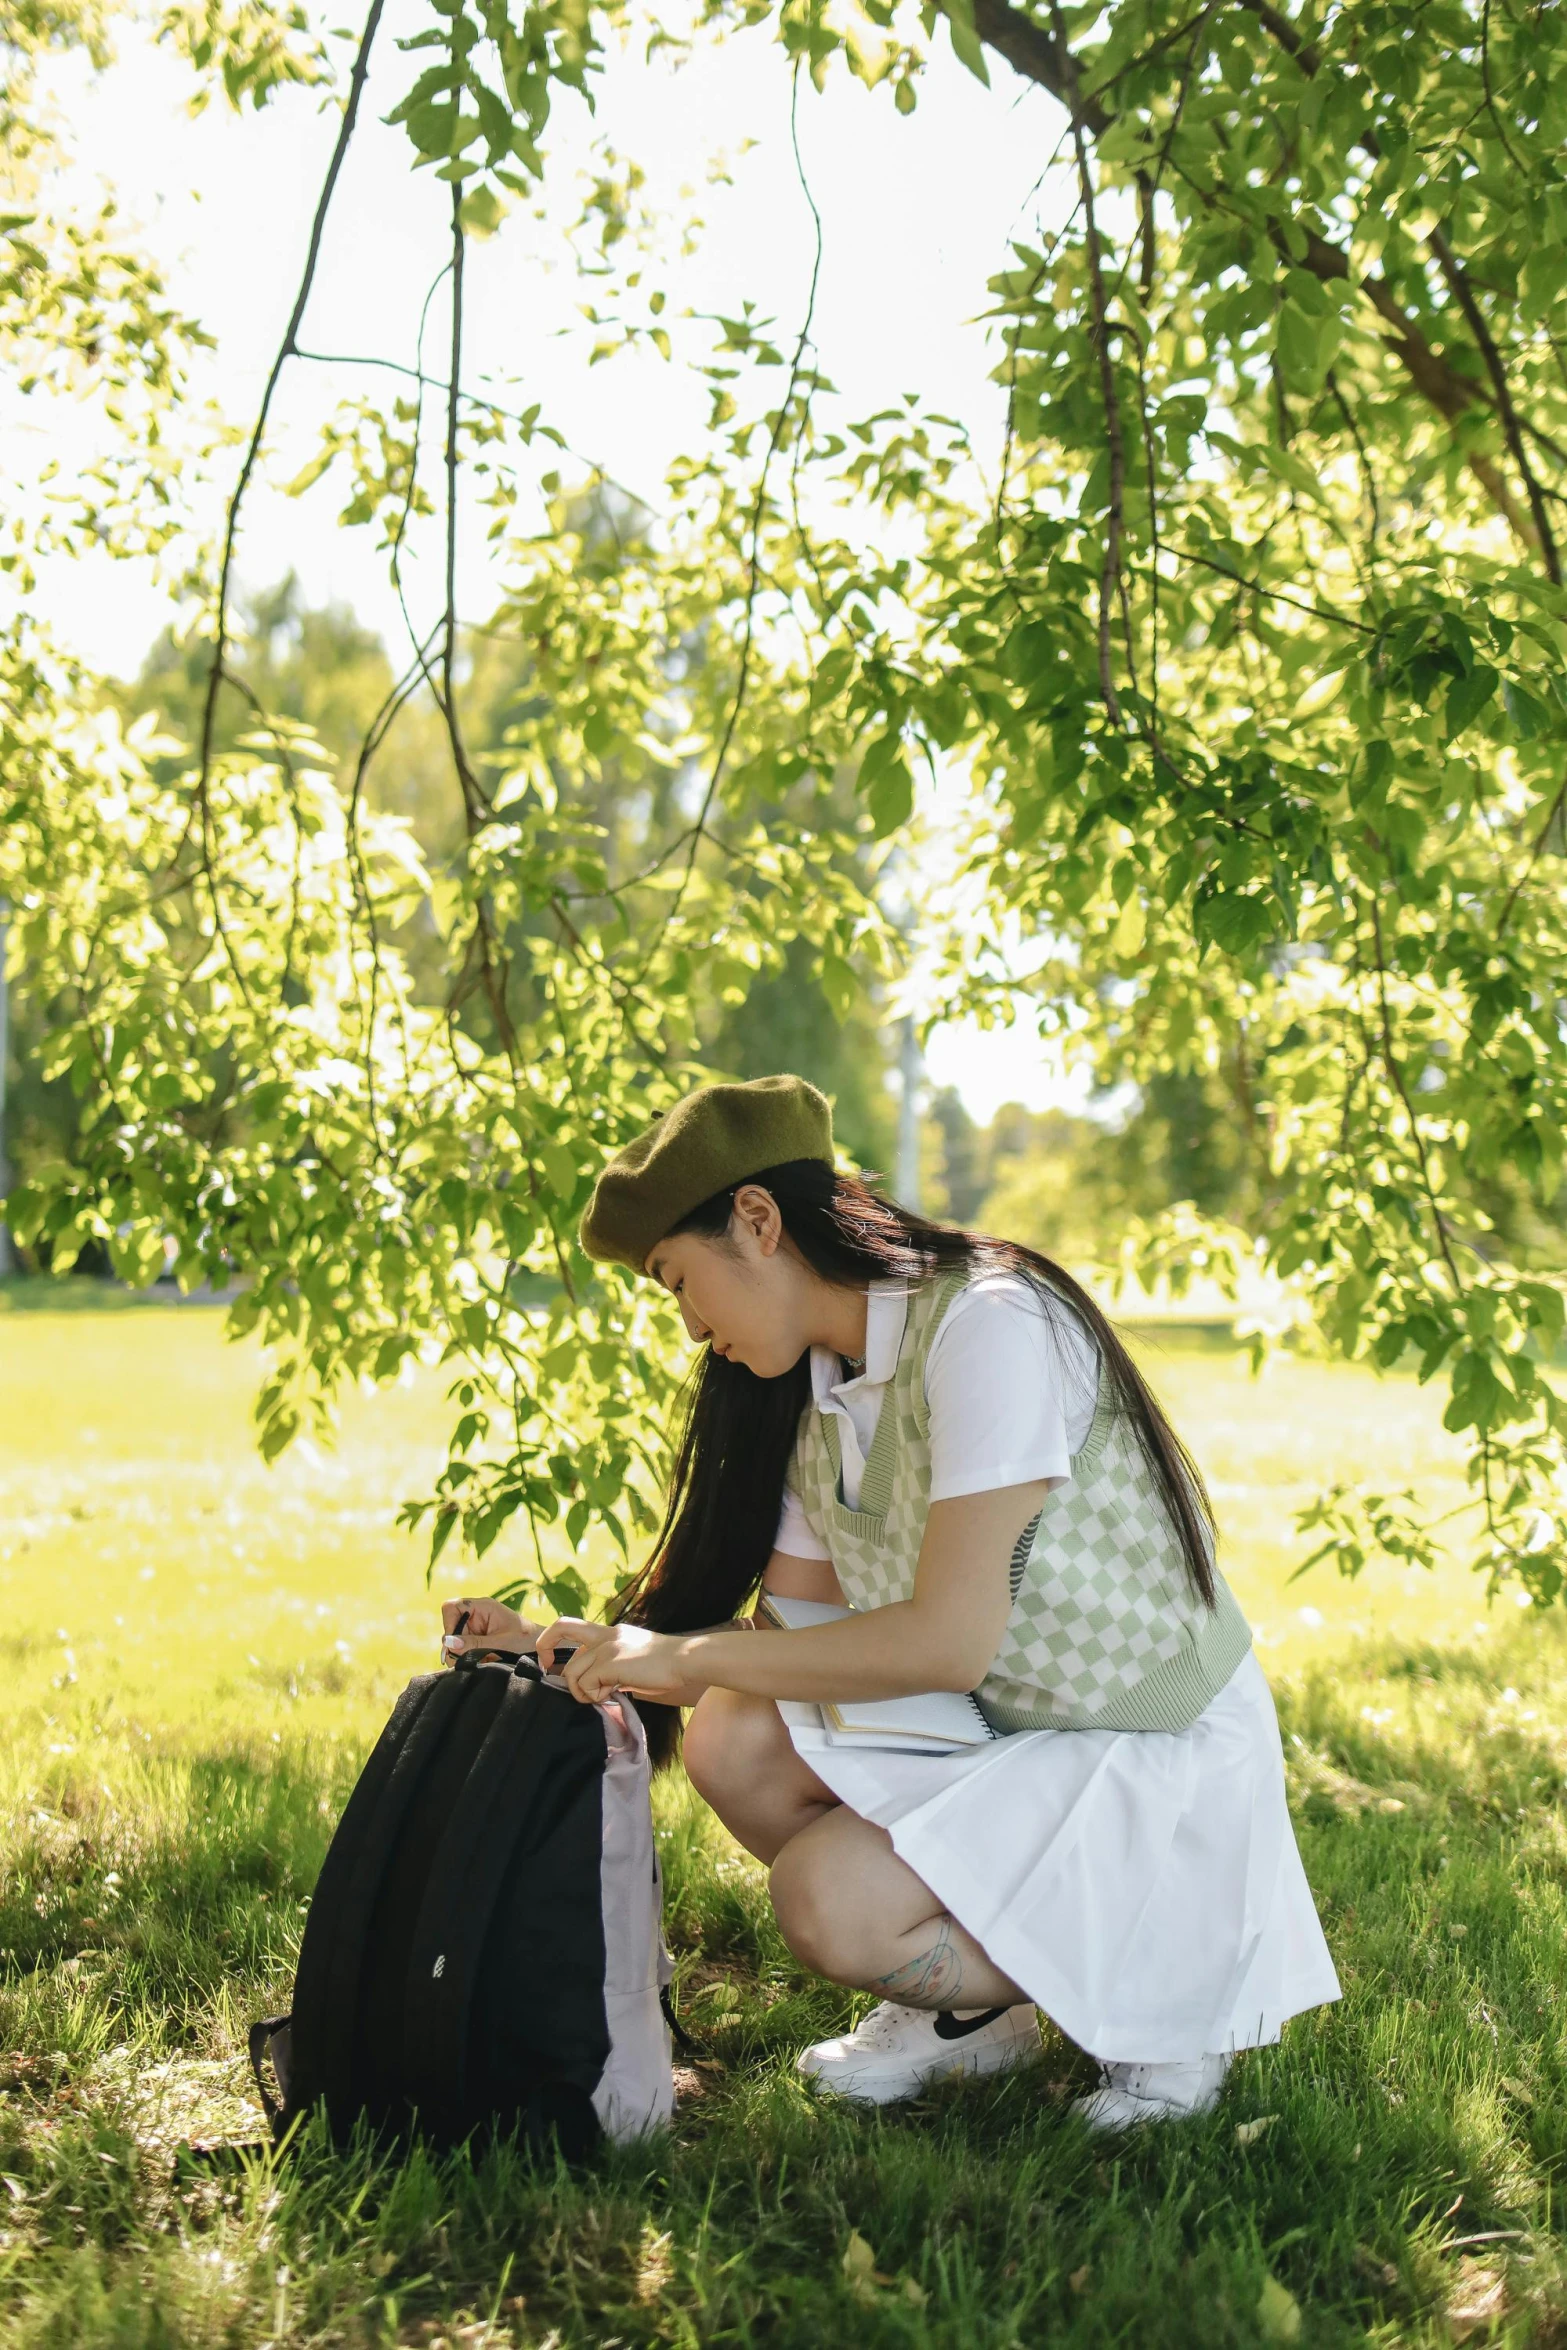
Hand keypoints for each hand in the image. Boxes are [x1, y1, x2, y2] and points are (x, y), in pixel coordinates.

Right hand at [440, 1596, 537, 1654]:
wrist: (543, 1651)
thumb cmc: (527, 1642)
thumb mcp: (501, 1644)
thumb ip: (474, 1643)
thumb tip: (447, 1642)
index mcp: (483, 1606)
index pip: (451, 1608)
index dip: (449, 1625)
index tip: (456, 1644)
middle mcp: (477, 1615)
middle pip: (450, 1628)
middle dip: (456, 1647)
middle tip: (468, 1662)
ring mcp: (476, 1628)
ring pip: (455, 1643)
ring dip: (463, 1656)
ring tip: (482, 1663)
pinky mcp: (478, 1641)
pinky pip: (463, 1651)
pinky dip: (469, 1660)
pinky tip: (482, 1664)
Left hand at [537, 1618, 696, 1704]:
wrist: (686, 1659)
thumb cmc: (666, 1665)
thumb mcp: (633, 1660)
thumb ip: (612, 1668)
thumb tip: (598, 1688)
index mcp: (609, 1632)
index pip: (566, 1624)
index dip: (548, 1641)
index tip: (549, 1662)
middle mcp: (604, 1635)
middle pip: (561, 1643)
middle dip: (560, 1673)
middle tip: (574, 1689)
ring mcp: (606, 1648)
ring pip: (571, 1673)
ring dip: (583, 1692)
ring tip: (605, 1696)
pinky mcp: (610, 1663)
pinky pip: (586, 1685)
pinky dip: (595, 1697)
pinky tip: (613, 1696)